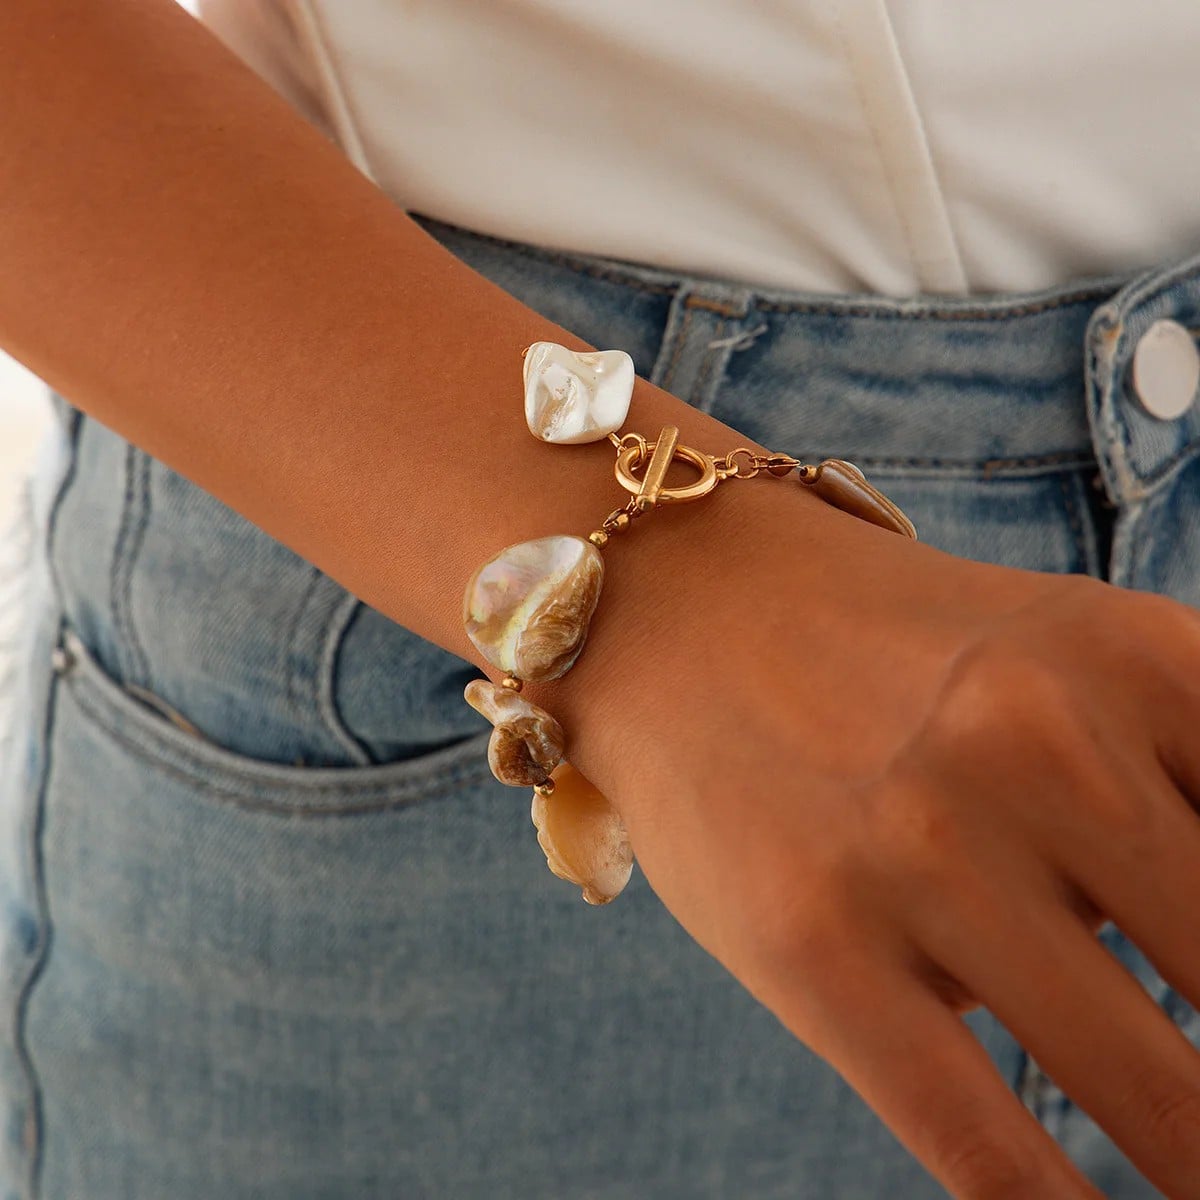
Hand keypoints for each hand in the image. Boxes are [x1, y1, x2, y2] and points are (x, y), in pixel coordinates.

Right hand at [542, 484, 1199, 1198]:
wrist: (688, 608)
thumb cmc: (897, 657)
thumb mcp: (1075, 665)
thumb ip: (1185, 795)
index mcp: (1143, 663)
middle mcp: (1042, 743)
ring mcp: (920, 846)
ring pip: (1159, 1098)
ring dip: (1196, 1165)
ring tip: (1190, 1173)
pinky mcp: (812, 941)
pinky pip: (989, 1151)